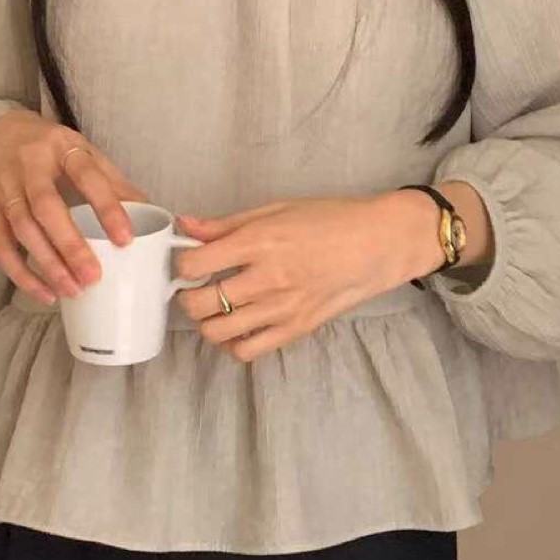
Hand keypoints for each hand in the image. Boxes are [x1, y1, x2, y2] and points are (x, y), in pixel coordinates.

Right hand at [0, 109, 149, 303]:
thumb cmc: (51, 149)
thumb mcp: (84, 153)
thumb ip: (113, 183)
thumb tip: (153, 215)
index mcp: (62, 146)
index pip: (86, 175)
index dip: (107, 207)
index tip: (125, 240)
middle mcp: (29, 163)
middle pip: (46, 207)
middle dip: (70, 245)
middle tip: (92, 276)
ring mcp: (4, 185)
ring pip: (22, 228)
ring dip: (47, 263)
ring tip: (72, 289)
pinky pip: (0, 245)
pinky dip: (21, 273)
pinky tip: (44, 292)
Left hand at [172, 188, 476, 361]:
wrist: (378, 244)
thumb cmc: (330, 220)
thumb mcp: (276, 209)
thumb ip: (228, 224)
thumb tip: (186, 225)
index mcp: (259, 241)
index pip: (195, 264)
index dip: (181, 264)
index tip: (188, 263)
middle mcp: (267, 277)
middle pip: (199, 303)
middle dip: (186, 297)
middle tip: (194, 288)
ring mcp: (282, 308)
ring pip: (218, 331)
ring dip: (206, 322)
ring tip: (214, 308)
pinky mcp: (296, 329)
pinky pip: (247, 350)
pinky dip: (233, 343)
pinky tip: (238, 327)